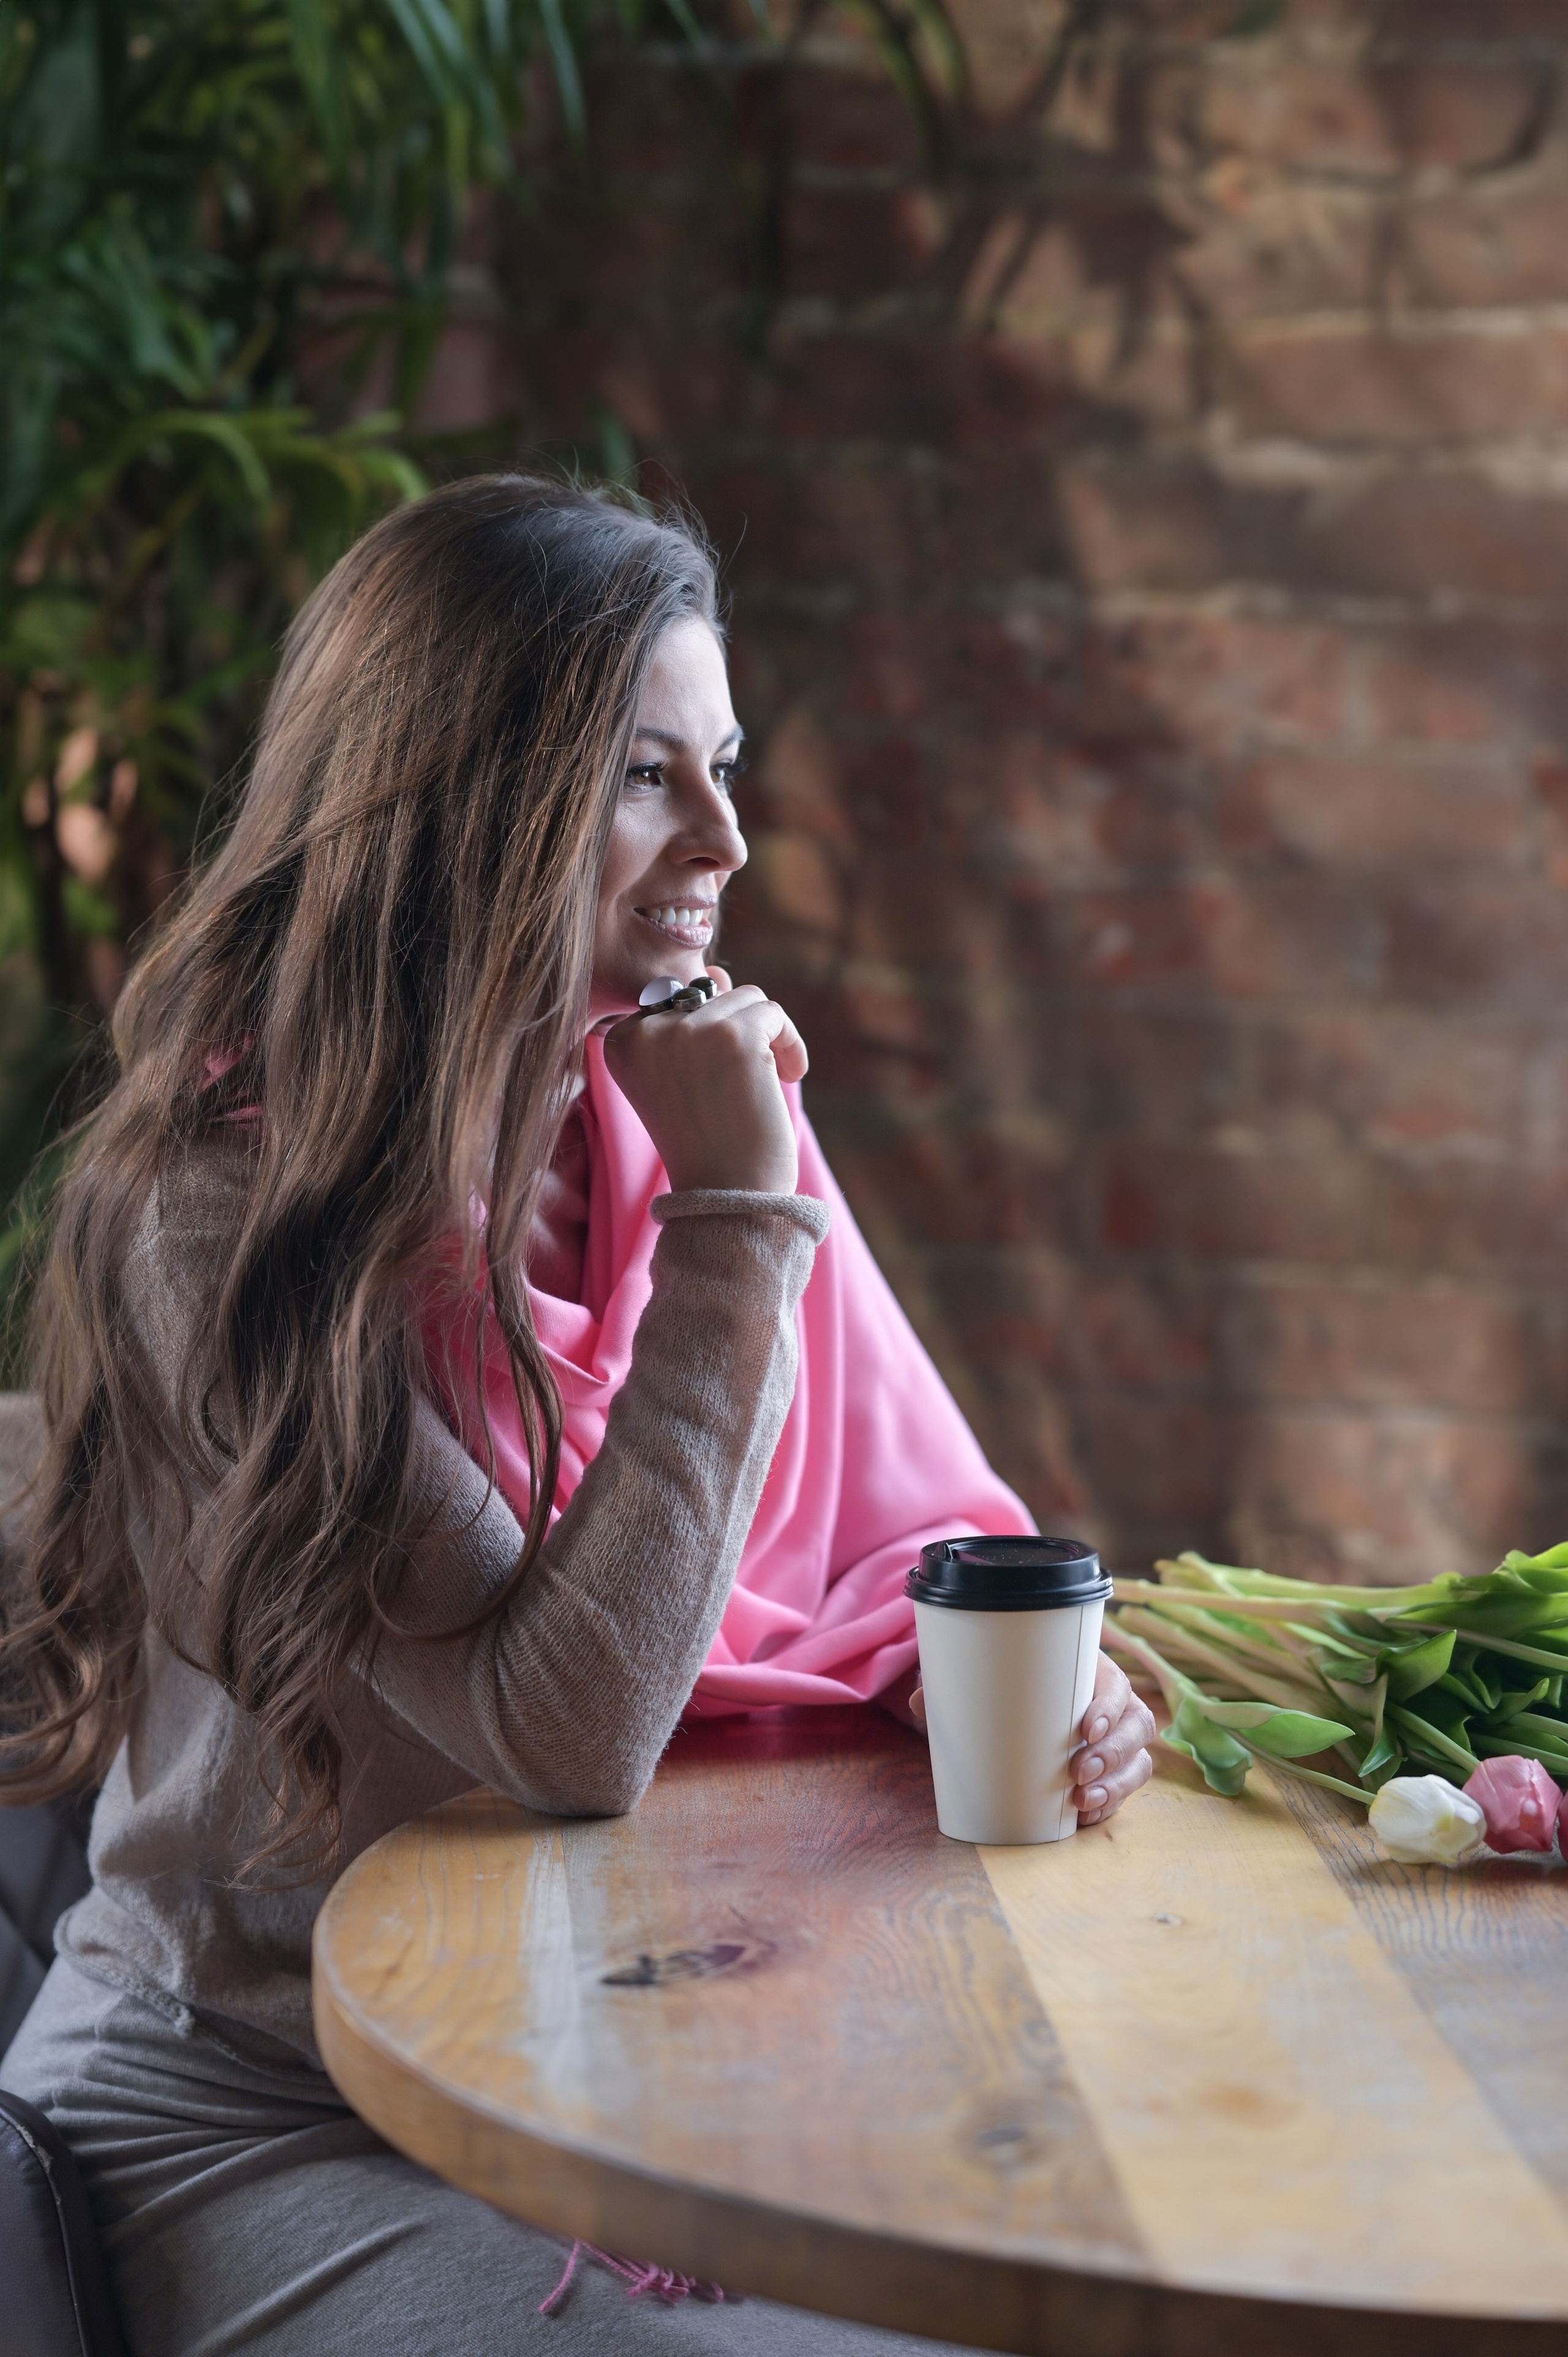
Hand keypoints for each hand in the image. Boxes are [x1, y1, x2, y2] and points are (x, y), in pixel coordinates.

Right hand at [602, 966, 807, 1194]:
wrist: (727, 1196)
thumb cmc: (706, 1144)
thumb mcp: (678, 1079)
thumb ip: (686, 1022)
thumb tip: (712, 969)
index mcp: (620, 1043)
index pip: (674, 1003)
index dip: (705, 1040)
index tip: (710, 1086)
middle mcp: (646, 1032)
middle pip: (710, 996)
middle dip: (736, 1038)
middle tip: (737, 1092)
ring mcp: (689, 1031)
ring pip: (744, 1000)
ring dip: (764, 1039)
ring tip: (763, 1084)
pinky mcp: (733, 1037)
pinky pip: (773, 1013)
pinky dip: (789, 1044)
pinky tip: (787, 1076)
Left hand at [907, 1651, 1155, 1826]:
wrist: (1014, 1704)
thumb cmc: (1007, 1683)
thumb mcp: (986, 1680)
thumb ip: (957, 1686)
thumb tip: (920, 1702)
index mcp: (1091, 1672)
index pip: (1117, 1686)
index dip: (1109, 1707)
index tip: (1085, 1728)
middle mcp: (1112, 1706)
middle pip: (1136, 1727)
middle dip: (1113, 1753)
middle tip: (1077, 1772)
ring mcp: (1116, 1742)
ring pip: (1138, 1762)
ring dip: (1116, 1785)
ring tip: (1081, 1802)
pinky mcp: (1110, 1773)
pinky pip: (1124, 1792)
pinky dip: (1109, 1806)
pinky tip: (1084, 1818)